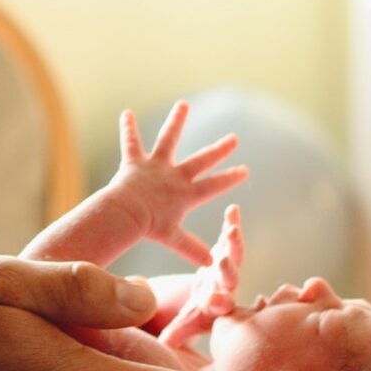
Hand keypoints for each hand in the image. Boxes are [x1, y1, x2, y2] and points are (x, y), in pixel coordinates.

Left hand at [107, 101, 248, 265]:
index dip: (229, 178)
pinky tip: (126, 113)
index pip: (213, 186)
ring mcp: (156, 167)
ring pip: (169, 139)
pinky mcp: (136, 162)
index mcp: (186, 194)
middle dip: (219, 150)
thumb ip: (191, 248)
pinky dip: (127, 129)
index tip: (245, 170)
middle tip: (234, 139)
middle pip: (201, 160)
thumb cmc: (149, 228)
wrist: (127, 214)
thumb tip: (210, 265)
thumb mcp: (173, 239)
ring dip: (176, 122)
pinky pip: (131, 143)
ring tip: (183, 105)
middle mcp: (175, 176)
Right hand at [160, 205, 244, 347]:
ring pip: (233, 256)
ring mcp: (227, 268)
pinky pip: (230, 237)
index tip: (216, 302)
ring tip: (232, 231)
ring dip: (232, 244)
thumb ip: (175, 335)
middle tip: (223, 264)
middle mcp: (226, 287)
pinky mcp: (225, 251)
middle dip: (227, 271)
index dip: (219, 304)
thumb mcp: (182, 326)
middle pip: (229, 279)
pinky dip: (231, 223)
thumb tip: (164, 346)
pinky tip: (233, 209)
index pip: (219, 306)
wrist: (206, 301)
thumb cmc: (194, 316)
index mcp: (217, 306)